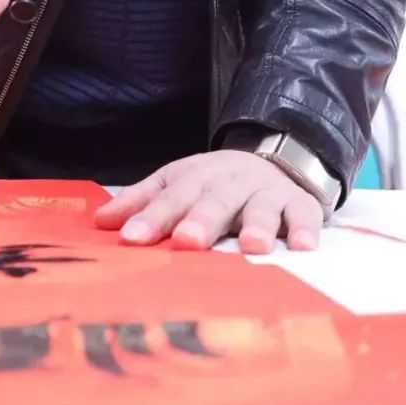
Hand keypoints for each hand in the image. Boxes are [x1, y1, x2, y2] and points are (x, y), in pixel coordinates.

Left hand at [94, 150, 323, 253]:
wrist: (275, 157)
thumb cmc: (216, 183)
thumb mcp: (178, 182)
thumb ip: (143, 201)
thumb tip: (100, 221)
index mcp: (197, 177)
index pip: (171, 196)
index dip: (151, 217)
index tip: (131, 238)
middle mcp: (232, 183)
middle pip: (215, 200)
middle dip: (202, 220)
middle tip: (188, 241)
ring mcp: (267, 193)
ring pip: (262, 207)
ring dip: (258, 225)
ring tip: (252, 246)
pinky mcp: (301, 204)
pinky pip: (305, 215)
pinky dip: (305, 229)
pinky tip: (302, 247)